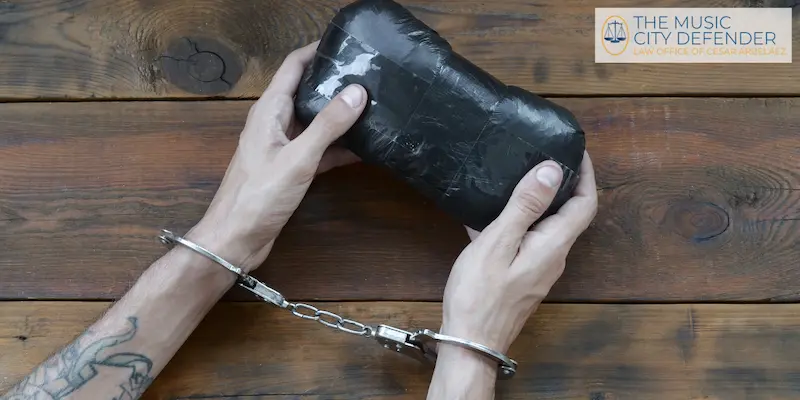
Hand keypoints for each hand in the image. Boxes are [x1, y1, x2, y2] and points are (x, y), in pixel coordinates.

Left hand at [188, 42, 366, 271]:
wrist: (236, 239)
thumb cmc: (259, 196)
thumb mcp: (298, 157)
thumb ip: (328, 125)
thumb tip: (357, 91)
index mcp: (269, 111)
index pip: (293, 67)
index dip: (316, 51)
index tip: (345, 44)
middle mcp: (274, 123)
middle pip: (306, 91)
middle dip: (334, 82)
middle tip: (369, 74)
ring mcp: (282, 146)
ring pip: (315, 122)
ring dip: (340, 116)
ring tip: (373, 107)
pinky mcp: (290, 169)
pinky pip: (318, 149)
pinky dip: (338, 147)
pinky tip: (364, 148)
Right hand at [428, 153, 596, 398]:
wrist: (469, 344)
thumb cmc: (480, 293)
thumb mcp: (498, 243)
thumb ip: (525, 206)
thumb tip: (552, 170)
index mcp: (553, 245)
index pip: (585, 204)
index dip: (587, 175)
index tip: (576, 150)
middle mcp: (553, 258)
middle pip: (569, 215)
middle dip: (561, 184)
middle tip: (540, 157)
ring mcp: (538, 271)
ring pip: (545, 228)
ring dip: (535, 203)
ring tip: (512, 180)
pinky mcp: (522, 279)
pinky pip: (526, 242)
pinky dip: (515, 224)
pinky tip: (485, 219)